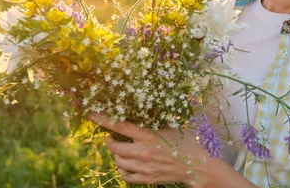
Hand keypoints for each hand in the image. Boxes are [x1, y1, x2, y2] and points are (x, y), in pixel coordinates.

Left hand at [87, 112, 207, 185]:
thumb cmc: (186, 142)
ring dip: (117, 154)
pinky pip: (125, 176)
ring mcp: (144, 168)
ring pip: (118, 162)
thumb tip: (141, 111)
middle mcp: (143, 152)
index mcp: (149, 136)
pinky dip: (123, 169)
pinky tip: (128, 163)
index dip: (104, 119)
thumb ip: (154, 122)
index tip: (92, 114)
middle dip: (109, 140)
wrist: (198, 165)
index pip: (120, 126)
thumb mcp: (170, 126)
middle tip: (111, 137)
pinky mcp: (147, 179)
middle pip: (113, 147)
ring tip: (123, 149)